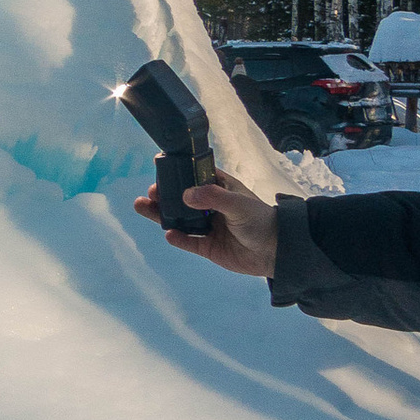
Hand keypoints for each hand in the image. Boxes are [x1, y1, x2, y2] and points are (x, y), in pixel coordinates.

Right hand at [138, 173, 277, 280]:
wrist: (277, 252)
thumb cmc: (261, 221)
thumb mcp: (239, 204)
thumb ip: (213, 198)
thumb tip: (185, 195)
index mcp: (220, 189)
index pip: (196, 176)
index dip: (179, 172)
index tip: (161, 167)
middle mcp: (211, 206)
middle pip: (182, 198)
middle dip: (164, 194)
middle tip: (151, 192)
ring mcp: (208, 226)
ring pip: (179, 218)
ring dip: (161, 214)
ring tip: (142, 206)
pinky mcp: (207, 246)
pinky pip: (188, 241)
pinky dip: (177, 238)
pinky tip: (169, 233)